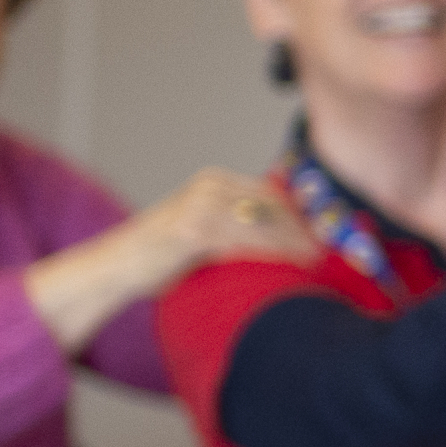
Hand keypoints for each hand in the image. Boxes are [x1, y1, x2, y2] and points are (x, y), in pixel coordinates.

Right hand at [123, 168, 321, 288]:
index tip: (324, 234)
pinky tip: (287, 266)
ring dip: (293, 243)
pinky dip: (270, 252)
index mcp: (213, 180)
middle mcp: (209, 185)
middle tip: (327, 250)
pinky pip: (243, 240)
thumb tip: (282, 237)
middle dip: (302, 228)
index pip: (270, 192)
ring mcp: (200, 205)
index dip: (300, 214)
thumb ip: (234, 223)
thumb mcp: (202, 227)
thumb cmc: (162, 253)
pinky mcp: (193, 230)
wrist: (118, 265)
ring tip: (314, 261)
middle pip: (272, 204)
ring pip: (262, 223)